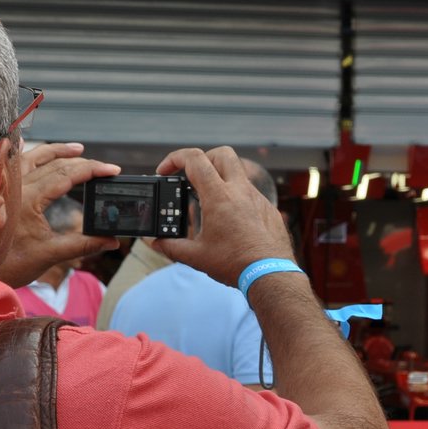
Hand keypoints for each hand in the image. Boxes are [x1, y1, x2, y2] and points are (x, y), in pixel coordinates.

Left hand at [0, 142, 120, 287]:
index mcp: (30, 199)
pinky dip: (25, 153)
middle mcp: (17, 187)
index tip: (113, 170)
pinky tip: (27, 144)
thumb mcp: (50, 255)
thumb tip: (111, 240)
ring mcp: (5, 187)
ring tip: (77, 149)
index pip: (68, 175)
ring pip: (34, 158)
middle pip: (55, 164)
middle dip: (82, 162)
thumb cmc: (8, 264)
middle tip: (103, 166)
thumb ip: (83, 245)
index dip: (93, 170)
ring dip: (57, 151)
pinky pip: (12, 164)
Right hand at [151, 147, 295, 286]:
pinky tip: (230, 218)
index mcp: (219, 196)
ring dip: (220, 179)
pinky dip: (235, 197)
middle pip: (222, 153)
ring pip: (238, 173)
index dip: (175, 158)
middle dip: (202, 158)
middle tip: (191, 176)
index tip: (165, 171)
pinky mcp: (268, 208)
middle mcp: (240, 191)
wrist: (270, 274)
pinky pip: (250, 193)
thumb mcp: (197, 257)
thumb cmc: (236, 264)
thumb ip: (172, 247)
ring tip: (208, 201)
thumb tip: (157, 243)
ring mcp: (257, 198)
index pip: (195, 159)